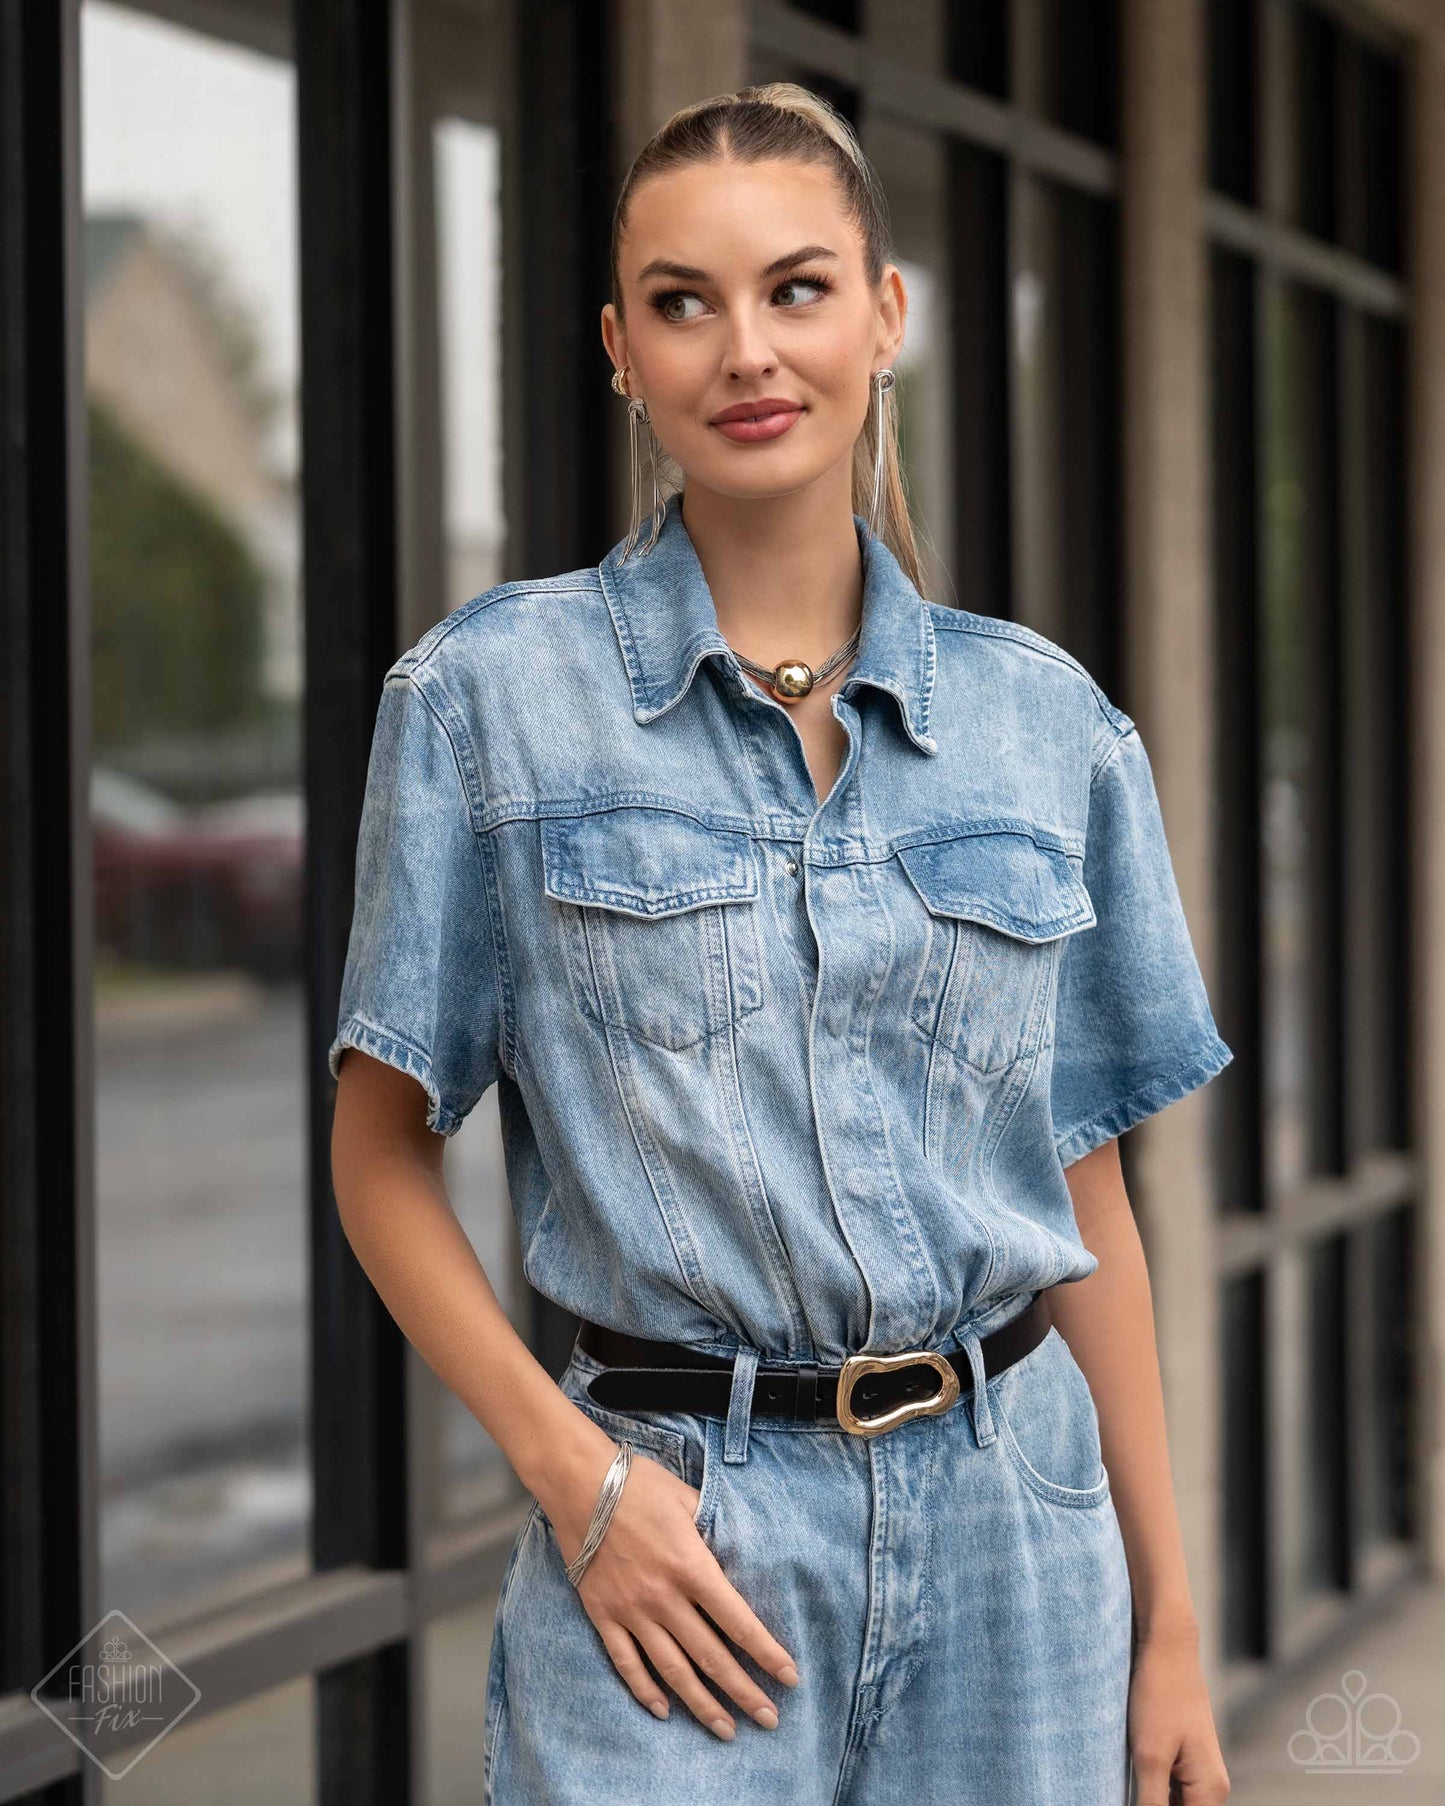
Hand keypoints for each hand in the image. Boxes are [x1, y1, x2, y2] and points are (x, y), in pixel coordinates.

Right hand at [546, 1434, 800, 1738]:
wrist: (578, 1482)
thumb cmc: (639, 1483)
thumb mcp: (688, 1499)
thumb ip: (712, 1531)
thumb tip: (734, 1553)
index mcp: (691, 1567)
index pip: (738, 1622)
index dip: (766, 1653)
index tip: (788, 1678)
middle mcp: (664, 1598)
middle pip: (711, 1656)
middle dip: (744, 1691)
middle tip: (769, 1720)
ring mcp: (631, 1611)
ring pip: (672, 1670)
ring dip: (702, 1704)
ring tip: (725, 1730)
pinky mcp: (602, 1615)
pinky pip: (626, 1663)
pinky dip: (645, 1691)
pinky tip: (664, 1711)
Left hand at [1128, 1624, 1230, 1803]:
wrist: (1168, 1646)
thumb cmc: (1160, 1695)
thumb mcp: (1149, 1757)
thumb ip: (1151, 1804)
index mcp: (1210, 1791)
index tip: (1135, 1798)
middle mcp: (1212, 1787)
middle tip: (1126, 1789)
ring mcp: (1200, 1772)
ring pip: (1174, 1805)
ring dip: (1151, 1801)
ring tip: (1127, 1782)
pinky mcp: (1185, 1758)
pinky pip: (1170, 1789)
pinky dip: (1151, 1791)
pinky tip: (1129, 1780)